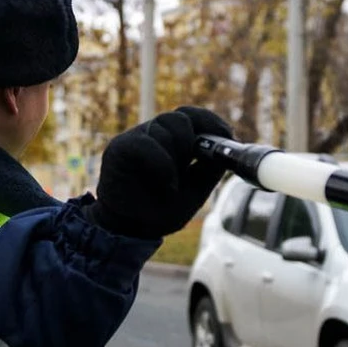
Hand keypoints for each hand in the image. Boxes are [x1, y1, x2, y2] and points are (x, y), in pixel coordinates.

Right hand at [87, 107, 232, 238]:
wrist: (129, 229)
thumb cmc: (159, 211)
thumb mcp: (195, 191)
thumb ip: (209, 169)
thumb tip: (227, 145)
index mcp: (173, 143)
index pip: (192, 117)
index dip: (210, 121)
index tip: (226, 135)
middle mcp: (154, 135)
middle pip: (180, 118)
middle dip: (192, 140)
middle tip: (190, 165)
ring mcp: (136, 138)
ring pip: (164, 127)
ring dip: (175, 156)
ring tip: (171, 184)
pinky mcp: (120, 147)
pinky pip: (146, 143)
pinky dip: (162, 164)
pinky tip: (167, 184)